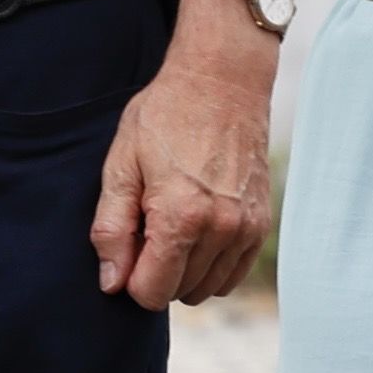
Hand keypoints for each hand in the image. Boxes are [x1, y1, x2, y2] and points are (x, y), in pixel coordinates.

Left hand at [93, 0, 279, 308]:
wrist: (223, 79)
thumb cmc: (165, 115)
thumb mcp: (121, 164)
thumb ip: (111, 229)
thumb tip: (111, 284)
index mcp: (180, 217)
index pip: (151, 293)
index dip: (130, 277)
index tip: (128, 243)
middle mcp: (221, 229)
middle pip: (178, 292)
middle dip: (157, 270)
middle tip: (149, 224)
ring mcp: (246, 227)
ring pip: (207, 288)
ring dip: (185, 270)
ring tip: (174, 223)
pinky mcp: (261, 222)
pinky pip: (233, 273)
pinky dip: (212, 264)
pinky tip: (198, 229)